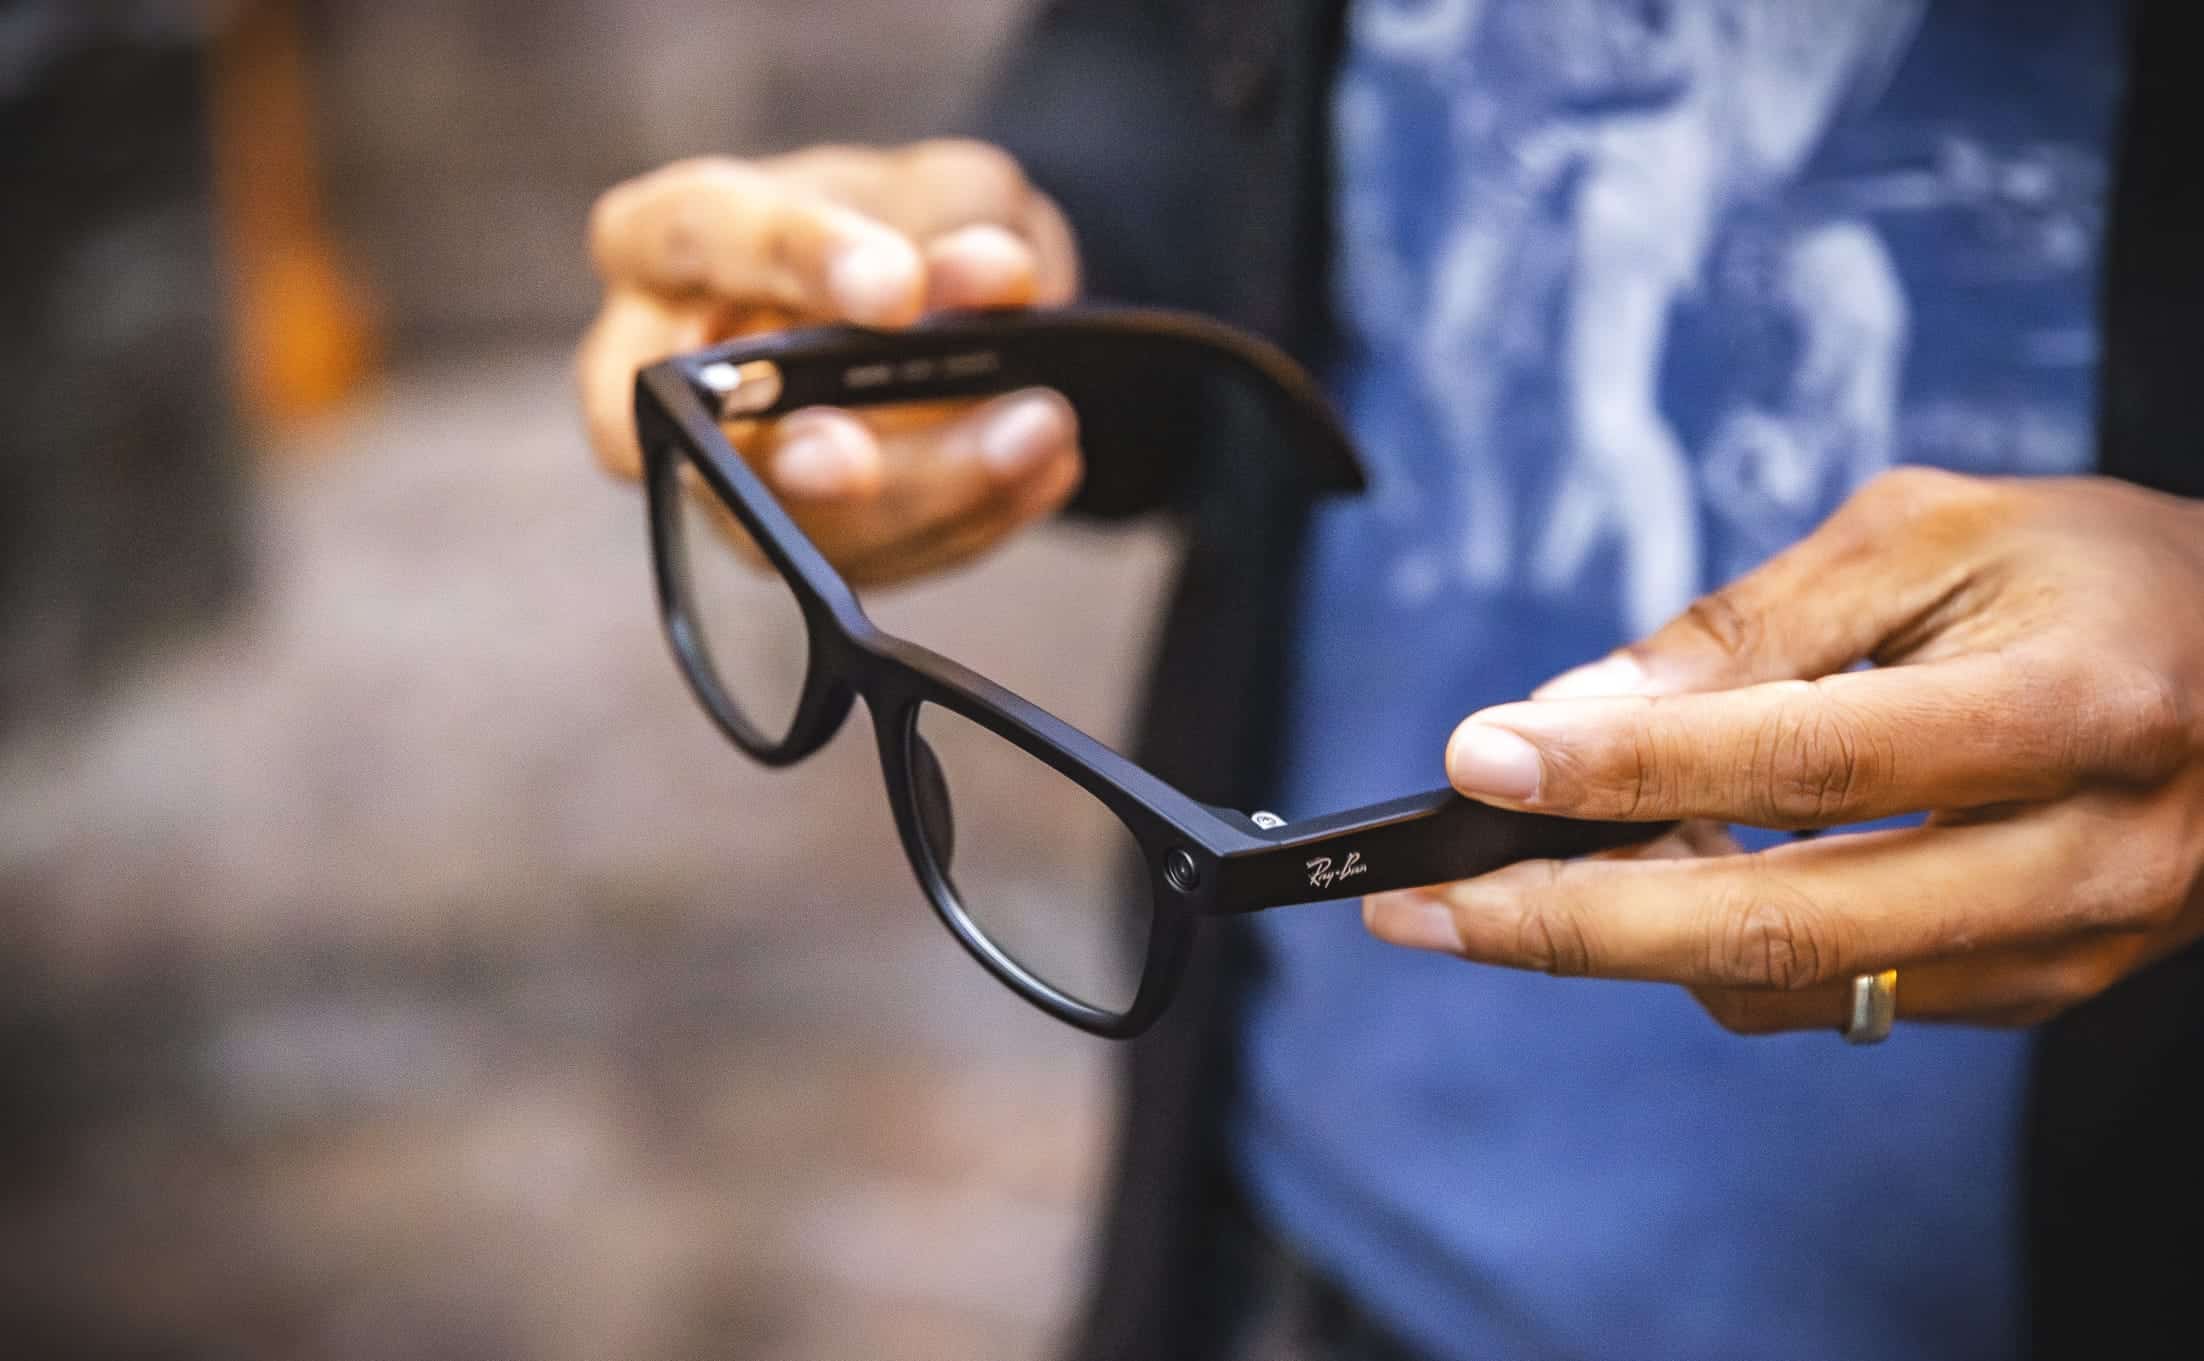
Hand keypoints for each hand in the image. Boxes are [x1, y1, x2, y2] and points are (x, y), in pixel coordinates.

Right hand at [575, 140, 1084, 583]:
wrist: (934, 294)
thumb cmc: (897, 221)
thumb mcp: (937, 189)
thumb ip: (959, 219)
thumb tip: (994, 279)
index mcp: (662, 241)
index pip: (702, 238)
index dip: (798, 264)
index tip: (898, 288)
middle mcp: (667, 370)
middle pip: (715, 432)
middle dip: (817, 456)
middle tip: (886, 453)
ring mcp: (726, 476)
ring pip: (803, 520)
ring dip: (932, 490)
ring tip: (1040, 436)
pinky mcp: (801, 542)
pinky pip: (877, 557)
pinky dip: (967, 518)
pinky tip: (1040, 473)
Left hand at [1365, 469, 2203, 1033]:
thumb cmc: (2102, 575)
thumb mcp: (1933, 530)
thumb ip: (1754, 624)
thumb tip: (1577, 710)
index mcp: (2066, 706)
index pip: (1805, 755)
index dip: (1625, 764)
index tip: (1478, 759)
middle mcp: (2071, 857)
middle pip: (1777, 924)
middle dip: (1567, 925)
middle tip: (1413, 913)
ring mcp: (2057, 951)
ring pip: (1788, 986)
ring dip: (1624, 937)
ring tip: (1526, 858)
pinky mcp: (2027, 995)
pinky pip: (1831, 1000)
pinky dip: (1713, 947)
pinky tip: (1658, 870)